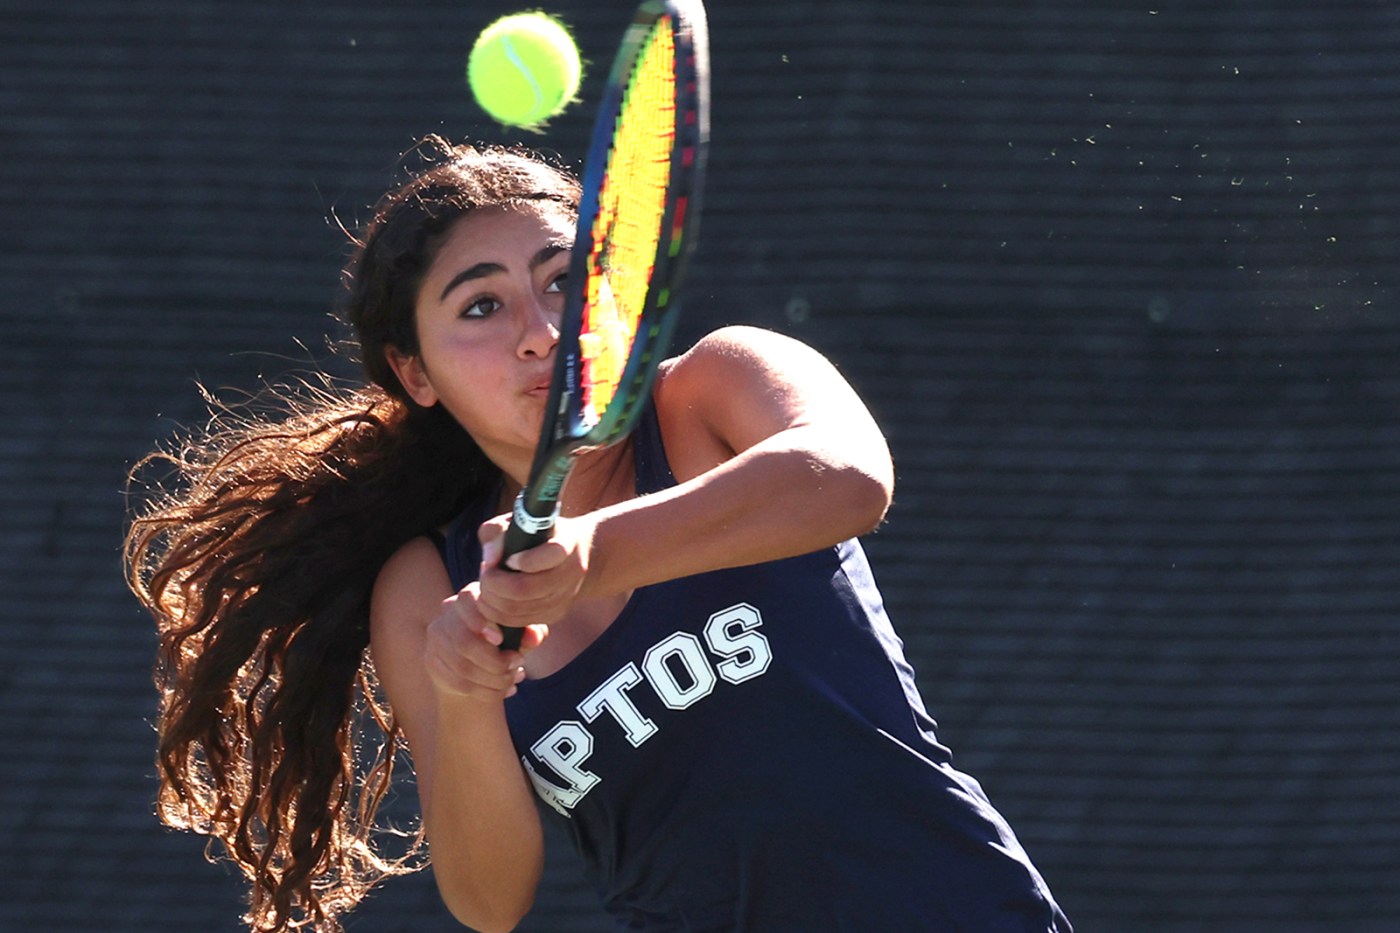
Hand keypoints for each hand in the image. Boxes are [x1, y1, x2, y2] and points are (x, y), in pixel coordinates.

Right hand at [423, 582, 542, 702]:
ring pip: (462, 667)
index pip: (466, 599)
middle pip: (464, 641)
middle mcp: (447, 613)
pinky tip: (504, 691)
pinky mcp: (432, 662)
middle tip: (518, 665)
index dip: (481, 619)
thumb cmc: (507, 640)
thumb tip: (535, 636)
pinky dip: (486, 692)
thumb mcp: (522, 634)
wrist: (481, 665)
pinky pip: (458, 683)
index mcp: (471, 598)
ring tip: (514, 679)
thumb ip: (530, 633)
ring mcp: (436, 638)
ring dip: (494, 679)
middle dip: (495, 660)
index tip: (500, 639)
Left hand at [475, 513, 594, 634]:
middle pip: (526, 589)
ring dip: (492, 600)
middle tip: (485, 576)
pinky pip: (520, 621)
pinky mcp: (556, 614)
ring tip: (486, 587)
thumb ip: (497, 531)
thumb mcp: (518, 521)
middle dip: (494, 584)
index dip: (524, 560)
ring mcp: (566, 596)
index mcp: (567, 543)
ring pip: (519, 609)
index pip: (552, 554)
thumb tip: (488, 561)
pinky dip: (498, 614)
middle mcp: (571, 572)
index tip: (509, 558)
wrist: (573, 553)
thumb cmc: (537, 533)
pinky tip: (492, 600)